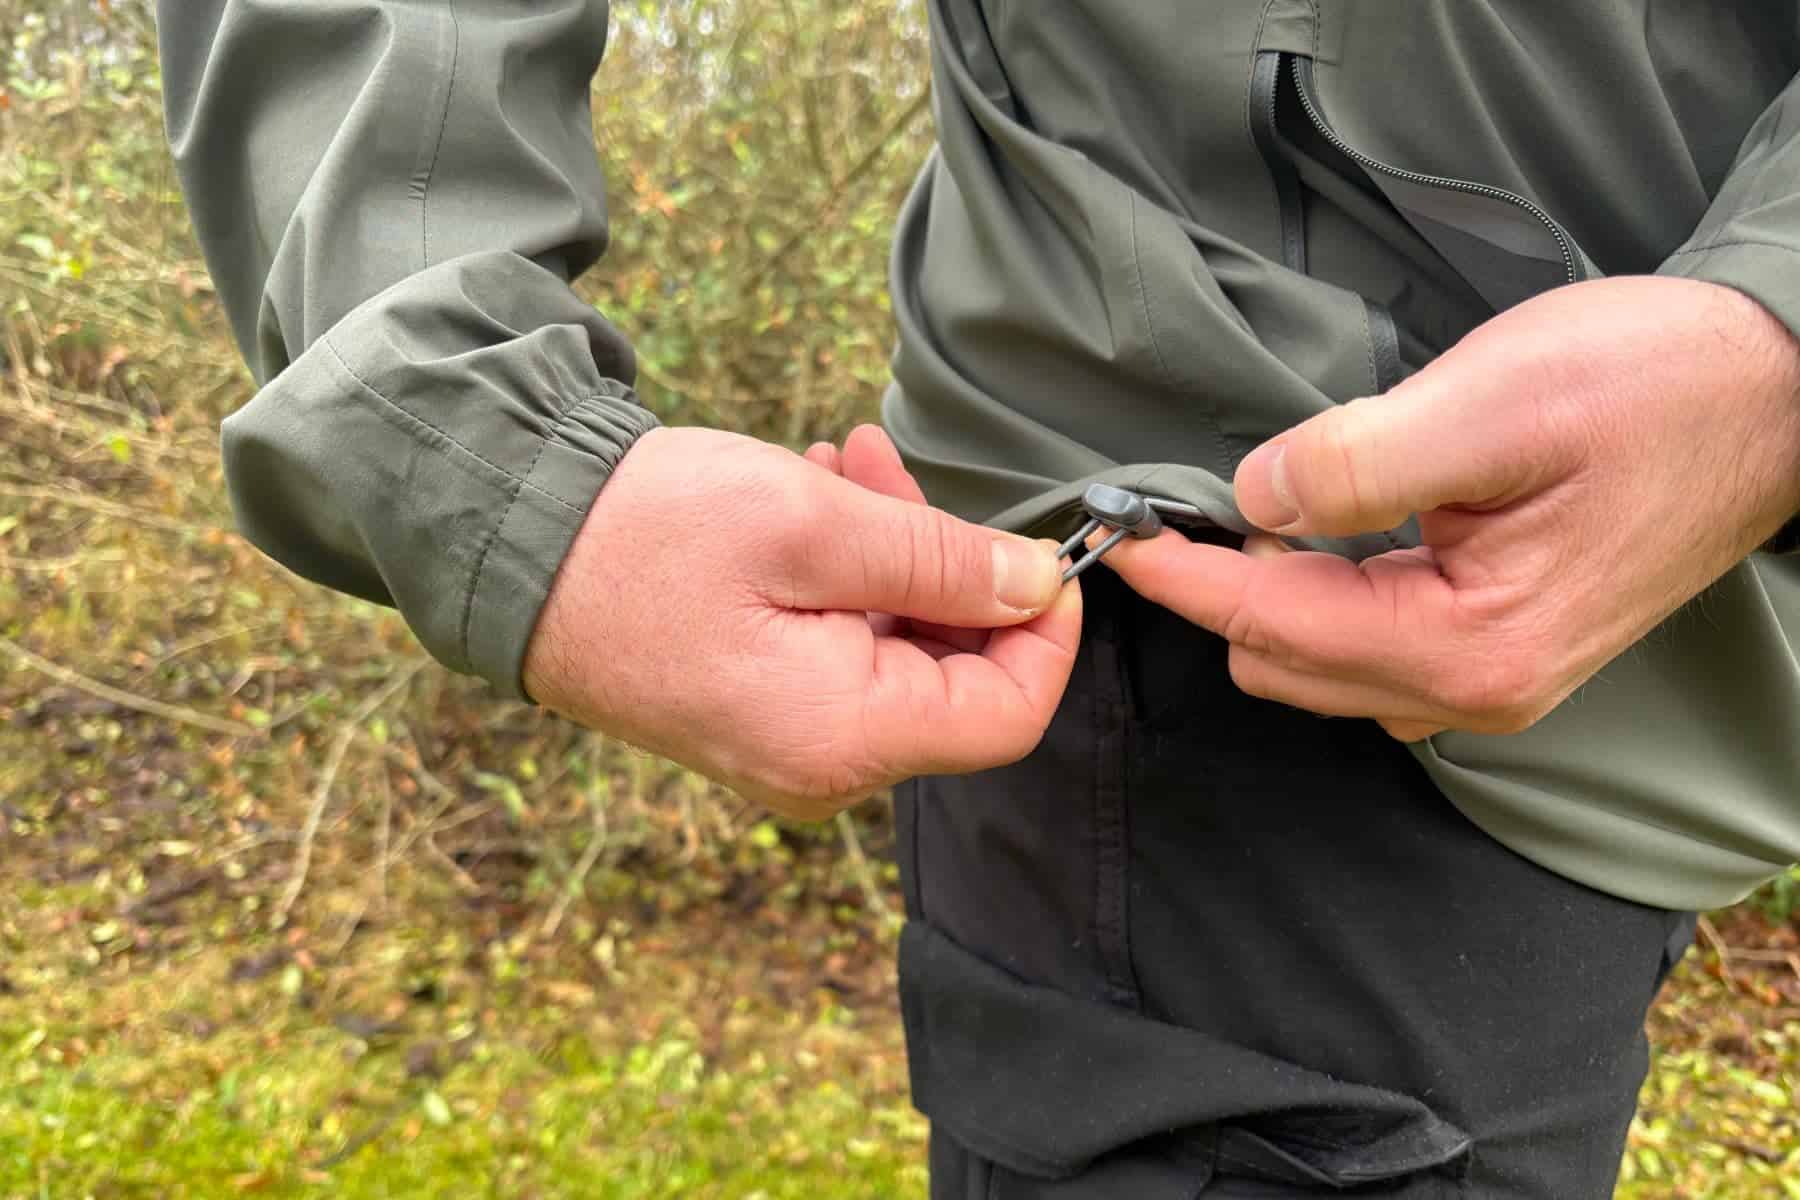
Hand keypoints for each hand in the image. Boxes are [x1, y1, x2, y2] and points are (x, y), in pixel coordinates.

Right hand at [522, 424, 1080, 817]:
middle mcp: (822, 767)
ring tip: (846, 461)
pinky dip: (850, 578)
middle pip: (954, 679)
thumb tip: (1039, 584)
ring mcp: (788, 745)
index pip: (1009, 715)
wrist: (508, 546)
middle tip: (891, 464)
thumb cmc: (651, 535)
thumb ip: (944, 560)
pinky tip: (817, 498)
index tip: (1045, 547)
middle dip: (953, 565)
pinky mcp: (759, 712)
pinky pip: (843, 652)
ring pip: (898, 653)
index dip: (1049, 632)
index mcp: (844, 738)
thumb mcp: (815, 525)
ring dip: (895, 554)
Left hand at [1100, 276, 1799, 740]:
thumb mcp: (1495, 403)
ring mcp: (1491, 681)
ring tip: (1248, 517)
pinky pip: (1369, 651)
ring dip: (1268, 601)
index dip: (1182, 578)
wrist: (1776, 394)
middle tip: (1181, 508)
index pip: (1273, 626)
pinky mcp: (1501, 650)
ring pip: (1319, 665)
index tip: (1114, 536)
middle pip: (1283, 664)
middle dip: (1219, 595)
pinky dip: (1320, 604)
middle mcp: (1475, 691)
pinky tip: (1321, 540)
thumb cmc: (1655, 386)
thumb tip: (1253, 497)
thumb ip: (1357, 462)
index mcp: (1468, 646)